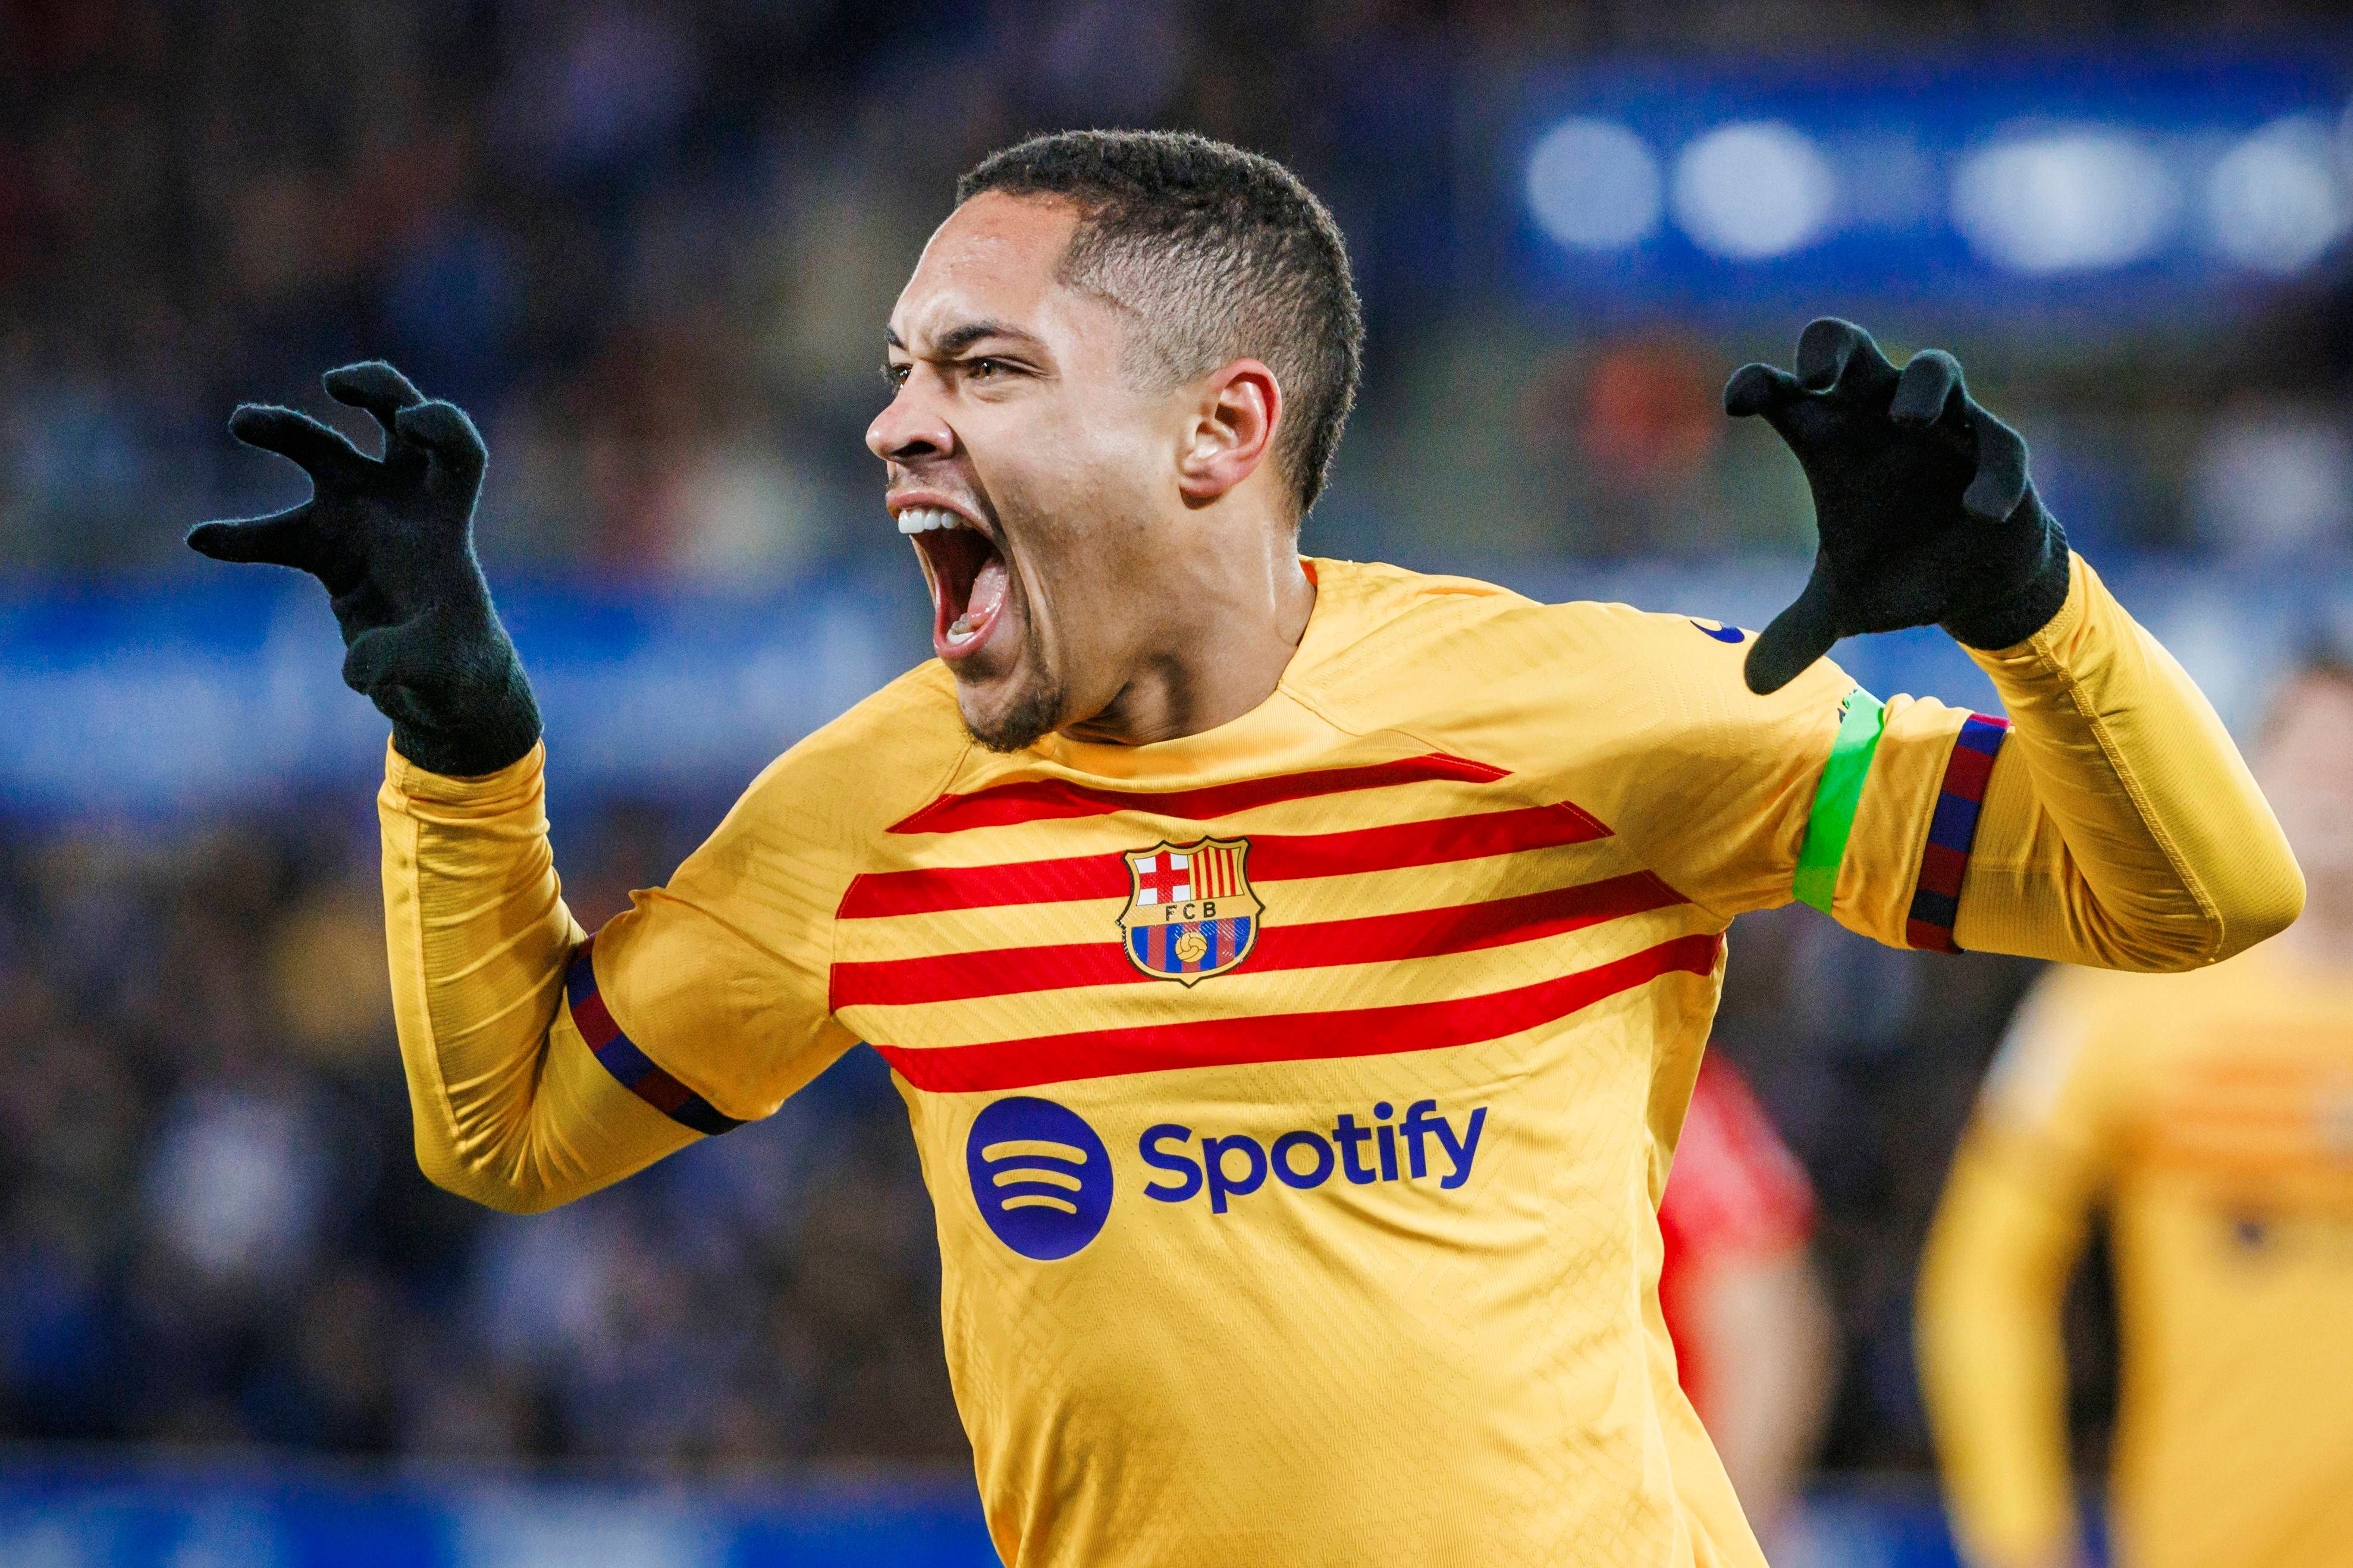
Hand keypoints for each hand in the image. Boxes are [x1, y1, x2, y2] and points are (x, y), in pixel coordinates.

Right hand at [187, 363, 540, 776]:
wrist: (437, 679)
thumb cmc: (454, 663)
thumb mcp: (441, 670)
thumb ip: (404, 663)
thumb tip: (355, 666)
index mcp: (445, 519)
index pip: (459, 453)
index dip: (444, 426)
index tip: (413, 422)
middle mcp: (404, 501)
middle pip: (396, 418)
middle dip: (371, 388)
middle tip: (334, 383)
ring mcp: (362, 515)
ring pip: (323, 451)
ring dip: (284, 428)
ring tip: (242, 421)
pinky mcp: (326, 546)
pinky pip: (277, 533)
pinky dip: (241, 537)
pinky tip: (202, 540)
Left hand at [1724, 318, 2069, 694]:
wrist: (1975, 582)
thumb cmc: (1897, 568)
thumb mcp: (1844, 606)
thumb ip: (1799, 634)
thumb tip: (1751, 687)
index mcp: (1832, 438)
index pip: (1786, 393)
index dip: (1759, 385)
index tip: (1737, 403)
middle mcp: (1882, 419)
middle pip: (1854, 351)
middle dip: (1835, 349)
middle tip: (1816, 375)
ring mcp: (1946, 429)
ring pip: (1937, 371)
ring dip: (1922, 388)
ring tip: (1907, 418)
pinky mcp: (1999, 454)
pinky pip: (2000, 449)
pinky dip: (1991, 476)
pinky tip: (1978, 513)